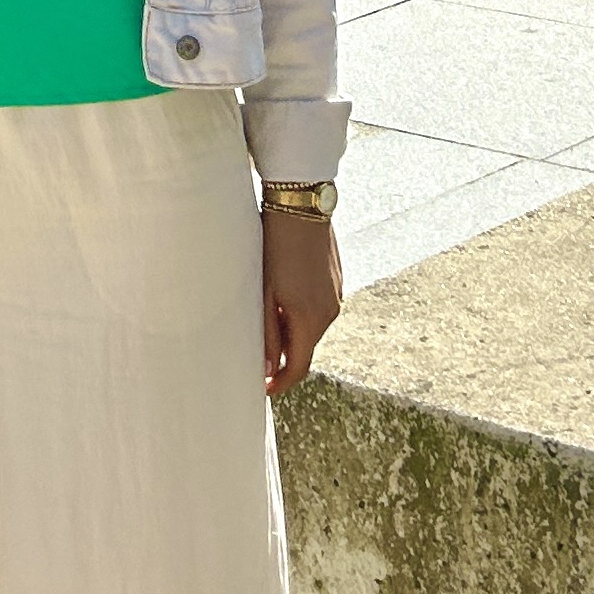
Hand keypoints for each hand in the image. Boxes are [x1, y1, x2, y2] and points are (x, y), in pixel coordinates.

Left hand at [262, 203, 341, 397]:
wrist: (301, 205)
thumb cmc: (276, 246)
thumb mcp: (266, 292)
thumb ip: (268, 332)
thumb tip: (268, 367)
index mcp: (311, 319)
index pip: (298, 367)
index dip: (280, 382)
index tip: (265, 388)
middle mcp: (330, 311)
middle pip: (305, 347)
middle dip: (284, 355)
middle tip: (258, 353)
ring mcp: (335, 295)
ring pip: (311, 327)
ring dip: (291, 331)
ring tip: (266, 317)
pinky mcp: (336, 280)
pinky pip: (318, 308)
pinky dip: (300, 312)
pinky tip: (282, 295)